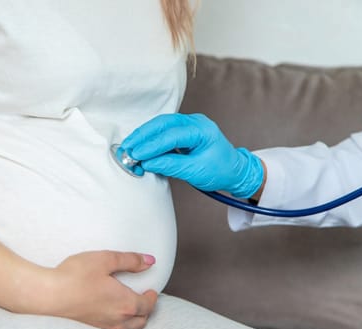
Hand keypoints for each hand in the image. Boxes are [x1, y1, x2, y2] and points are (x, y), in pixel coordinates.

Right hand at [28, 251, 157, 328]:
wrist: (48, 295)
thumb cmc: (75, 276)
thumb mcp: (105, 259)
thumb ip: (130, 260)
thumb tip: (150, 260)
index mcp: (125, 303)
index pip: (148, 305)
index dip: (152, 297)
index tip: (152, 291)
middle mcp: (117, 320)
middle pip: (141, 320)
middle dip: (145, 309)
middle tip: (144, 298)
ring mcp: (103, 328)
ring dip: (134, 319)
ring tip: (130, 308)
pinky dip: (119, 324)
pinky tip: (111, 314)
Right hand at [121, 113, 263, 197]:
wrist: (234, 170)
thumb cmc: (220, 171)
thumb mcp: (195, 172)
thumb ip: (170, 165)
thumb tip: (147, 163)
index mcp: (202, 130)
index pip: (172, 135)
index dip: (152, 145)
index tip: (137, 155)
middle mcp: (195, 122)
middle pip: (163, 123)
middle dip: (143, 135)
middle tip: (127, 148)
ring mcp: (190, 124)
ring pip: (161, 124)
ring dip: (144, 135)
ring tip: (129, 147)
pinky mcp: (184, 130)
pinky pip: (164, 130)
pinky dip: (150, 138)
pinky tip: (140, 146)